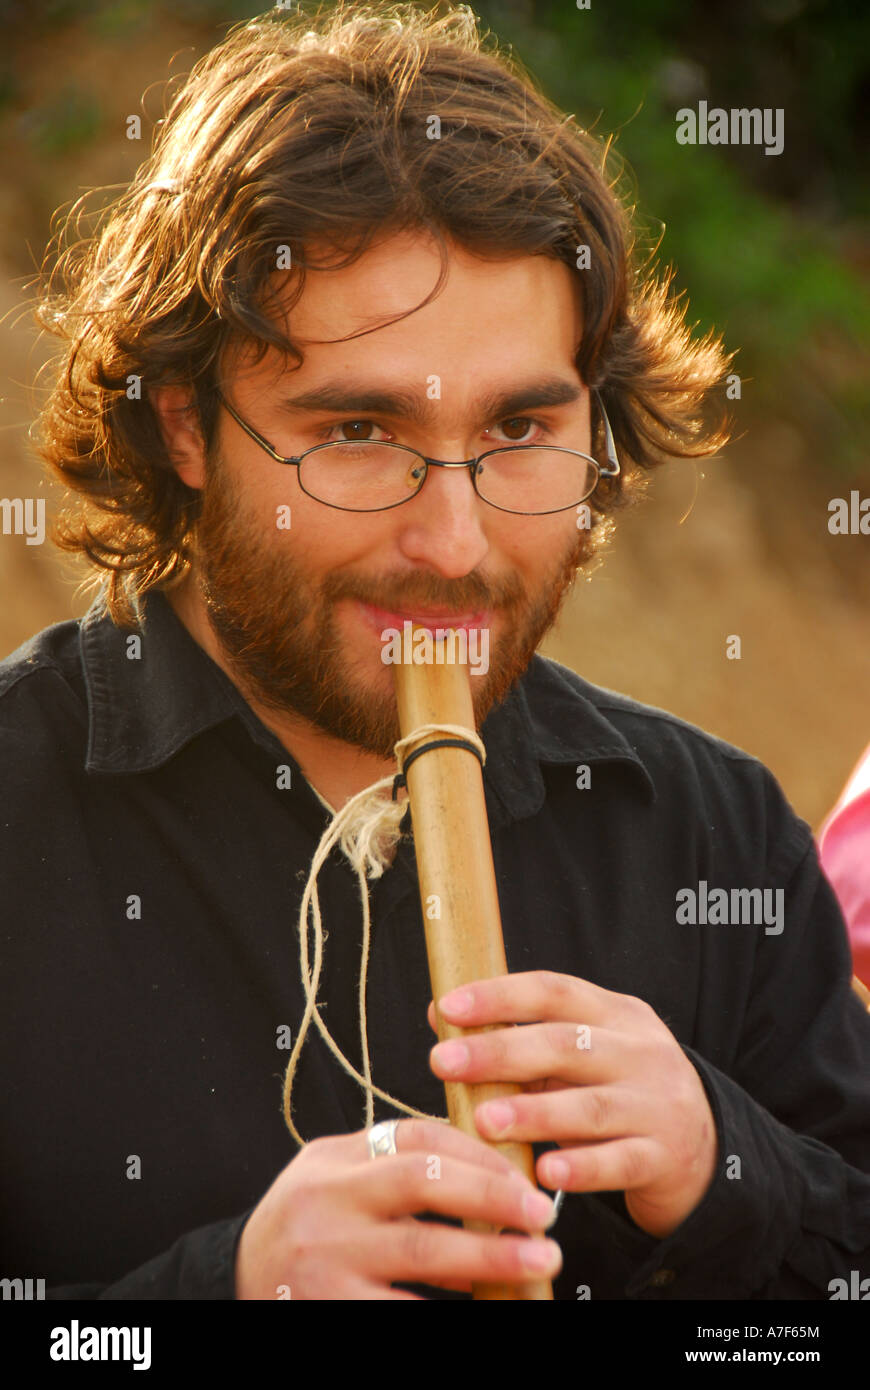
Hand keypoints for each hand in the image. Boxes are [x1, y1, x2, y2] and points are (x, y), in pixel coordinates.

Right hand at [234, 1119, 561, 1298]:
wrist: (234, 1286)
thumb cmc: (305, 1230)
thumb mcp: (334, 1181)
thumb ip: (392, 1167)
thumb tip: (490, 1171)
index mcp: (333, 1159)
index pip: (416, 1138)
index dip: (480, 1155)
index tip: (525, 1178)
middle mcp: (325, 1201)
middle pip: (424, 1181)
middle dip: (493, 1196)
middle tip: (543, 1216)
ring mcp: (324, 1259)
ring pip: (423, 1251)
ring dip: (491, 1257)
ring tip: (538, 1262)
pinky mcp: (329, 1311)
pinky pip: (405, 1311)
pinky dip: (452, 1311)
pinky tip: (492, 1309)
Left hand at [427, 971, 716, 1239]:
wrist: (706, 1149)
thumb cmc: (620, 1093)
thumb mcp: (581, 1056)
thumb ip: (519, 1039)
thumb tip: (439, 1016)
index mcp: (617, 1014)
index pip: (555, 992)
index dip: (500, 996)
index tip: (448, 1007)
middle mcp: (641, 1052)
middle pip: (566, 1045)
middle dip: (500, 1052)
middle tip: (444, 1063)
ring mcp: (657, 1105)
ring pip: (590, 1106)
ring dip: (534, 1113)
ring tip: (484, 1121)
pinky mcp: (664, 1157)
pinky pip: (620, 1162)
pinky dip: (582, 1167)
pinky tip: (545, 1173)